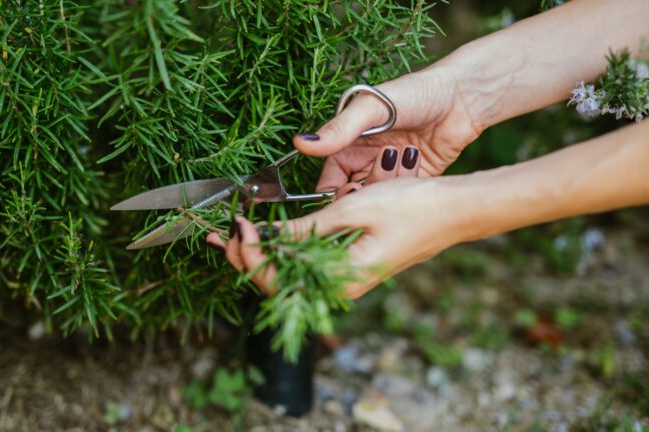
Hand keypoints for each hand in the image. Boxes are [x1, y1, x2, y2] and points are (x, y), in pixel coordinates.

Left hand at [207, 176, 467, 297]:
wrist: (454, 211)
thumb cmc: (412, 208)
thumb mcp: (351, 211)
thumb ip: (306, 228)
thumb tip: (266, 236)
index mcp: (341, 281)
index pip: (278, 280)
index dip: (251, 254)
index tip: (239, 225)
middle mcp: (339, 288)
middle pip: (278, 285)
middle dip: (245, 259)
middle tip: (224, 231)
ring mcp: (343, 279)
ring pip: (289, 278)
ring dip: (260, 256)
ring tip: (235, 235)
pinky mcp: (347, 267)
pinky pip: (306, 267)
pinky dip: (282, 252)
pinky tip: (268, 236)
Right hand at [294, 68, 481, 193]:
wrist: (463, 97)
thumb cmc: (415, 93)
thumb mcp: (371, 109)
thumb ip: (338, 130)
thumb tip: (301, 143)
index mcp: (348, 145)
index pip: (329, 181)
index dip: (333, 194)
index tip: (346, 193)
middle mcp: (366, 161)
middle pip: (352, 196)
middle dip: (361, 196)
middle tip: (373, 186)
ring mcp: (390, 172)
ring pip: (376, 199)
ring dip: (385, 187)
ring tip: (399, 161)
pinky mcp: (414, 180)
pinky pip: (401, 197)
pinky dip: (405, 190)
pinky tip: (414, 166)